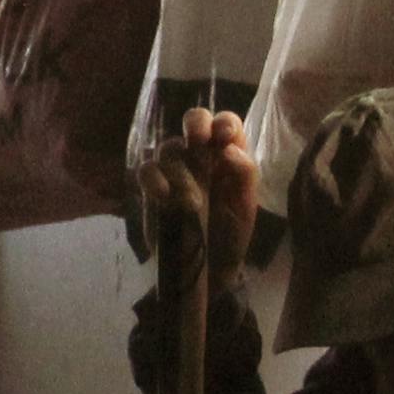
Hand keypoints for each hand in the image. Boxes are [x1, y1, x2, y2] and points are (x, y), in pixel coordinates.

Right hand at [145, 105, 259, 245]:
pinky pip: (146, 171)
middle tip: (198, 138)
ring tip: (191, 201)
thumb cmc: (231, 236)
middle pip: (194, 120)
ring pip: (169, 148)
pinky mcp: (153, 190)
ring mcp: (175, 171)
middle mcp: (201, 156)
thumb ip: (245, 175)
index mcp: (228, 155)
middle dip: (195, 123)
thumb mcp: (246, 208)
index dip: (224, 122)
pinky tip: (164, 197)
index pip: (226, 124)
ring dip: (179, 168)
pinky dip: (153, 179)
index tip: (224, 136)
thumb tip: (229, 150)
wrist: (208, 272)